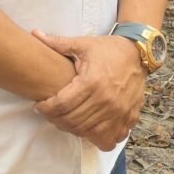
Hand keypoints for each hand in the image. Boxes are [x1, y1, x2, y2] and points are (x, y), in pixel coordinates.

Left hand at [31, 30, 145, 150]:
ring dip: (72, 129)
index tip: (39, 106)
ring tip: (65, 120)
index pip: (62, 105)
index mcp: (91, 82)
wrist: (138, 53)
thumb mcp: (82, 44)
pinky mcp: (128, 118)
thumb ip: (57, 43)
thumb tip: (35, 33)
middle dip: (55, 120)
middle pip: (72, 121)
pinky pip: (109, 139)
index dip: (46, 108)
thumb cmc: (108, 49)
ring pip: (88, 132)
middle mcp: (105, 100)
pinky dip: (97, 138)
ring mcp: (118, 112)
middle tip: (50, 113)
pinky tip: (89, 127)